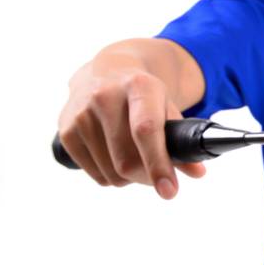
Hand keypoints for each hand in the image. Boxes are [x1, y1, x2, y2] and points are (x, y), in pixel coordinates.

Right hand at [57, 51, 206, 197]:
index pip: (146, 131)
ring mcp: (81, 113)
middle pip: (126, 160)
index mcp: (139, 87)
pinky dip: (111, 176)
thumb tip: (197, 173)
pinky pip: (94, 174)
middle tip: (158, 176)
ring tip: (135, 159)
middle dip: (148, 177)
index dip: (158, 164)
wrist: (106, 73)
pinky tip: (115, 157)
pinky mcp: (66, 130)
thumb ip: (182, 140)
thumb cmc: (144, 96)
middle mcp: (105, 96)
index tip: (169, 191)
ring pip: (111, 173)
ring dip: (129, 178)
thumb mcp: (167, 107)